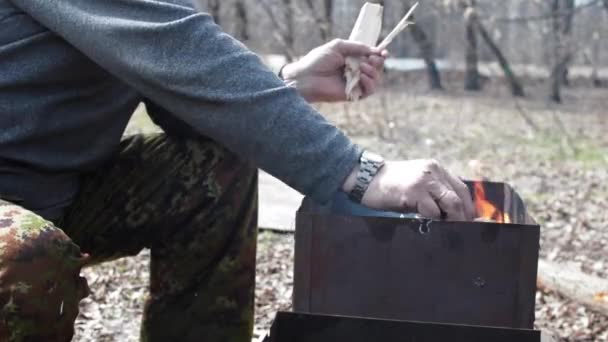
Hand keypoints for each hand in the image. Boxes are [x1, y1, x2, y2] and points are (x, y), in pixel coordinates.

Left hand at [281, 39, 387, 102]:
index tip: (384, 52)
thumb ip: (357, 47)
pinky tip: (362, 77)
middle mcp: (355, 71)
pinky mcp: (353, 95)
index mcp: (352, 59)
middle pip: (377, 68)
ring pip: (375, 79)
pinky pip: (370, 91)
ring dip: (373, 72)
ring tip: (361, 68)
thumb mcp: (338, 46)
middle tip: (371, 59)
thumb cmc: (318, 60)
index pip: (371, 57)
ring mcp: (355, 83)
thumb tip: (374, 50)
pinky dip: (370, 83)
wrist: (307, 77)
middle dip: (378, 62)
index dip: (380, 54)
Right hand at [343, 160, 474, 220]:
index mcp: (436, 168)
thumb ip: (433, 192)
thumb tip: (451, 214)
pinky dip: (432, 221)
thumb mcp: (416, 183)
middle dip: (463, 217)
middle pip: (459, 197)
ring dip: (451, 220)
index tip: (469, 223)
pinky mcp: (414, 191)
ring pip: (450, 204)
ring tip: (446, 231)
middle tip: (462, 232)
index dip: (468, 208)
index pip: (461, 189)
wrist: (366, 178)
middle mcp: (433, 171)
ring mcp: (424, 180)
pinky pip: (432, 211)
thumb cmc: (390, 185)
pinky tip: (426, 224)